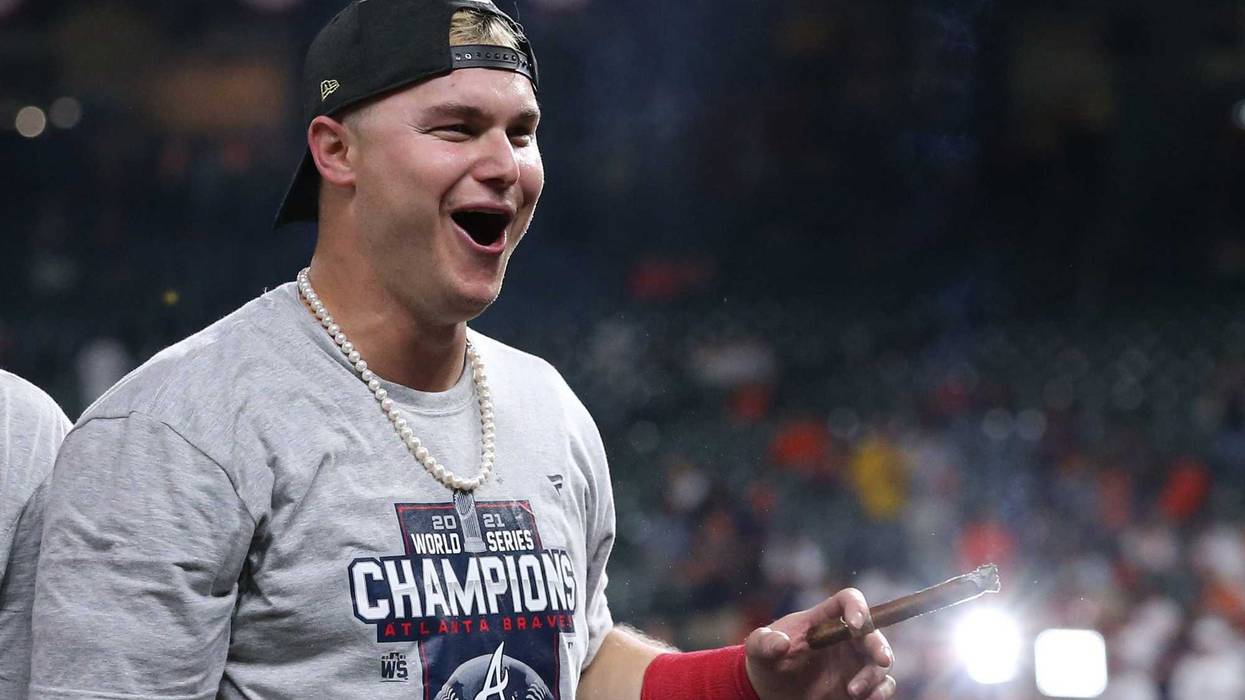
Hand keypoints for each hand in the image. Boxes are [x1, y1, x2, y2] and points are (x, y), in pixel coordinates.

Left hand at [745, 588, 895, 699]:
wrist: (771, 692)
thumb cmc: (766, 661)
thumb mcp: (758, 650)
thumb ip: (764, 642)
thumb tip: (780, 643)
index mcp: (824, 619)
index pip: (848, 600)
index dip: (857, 607)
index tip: (855, 624)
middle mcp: (845, 638)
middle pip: (873, 633)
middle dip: (880, 645)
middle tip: (882, 661)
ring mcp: (854, 662)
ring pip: (881, 662)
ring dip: (875, 676)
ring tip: (853, 692)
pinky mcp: (860, 686)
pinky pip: (881, 686)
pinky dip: (879, 693)